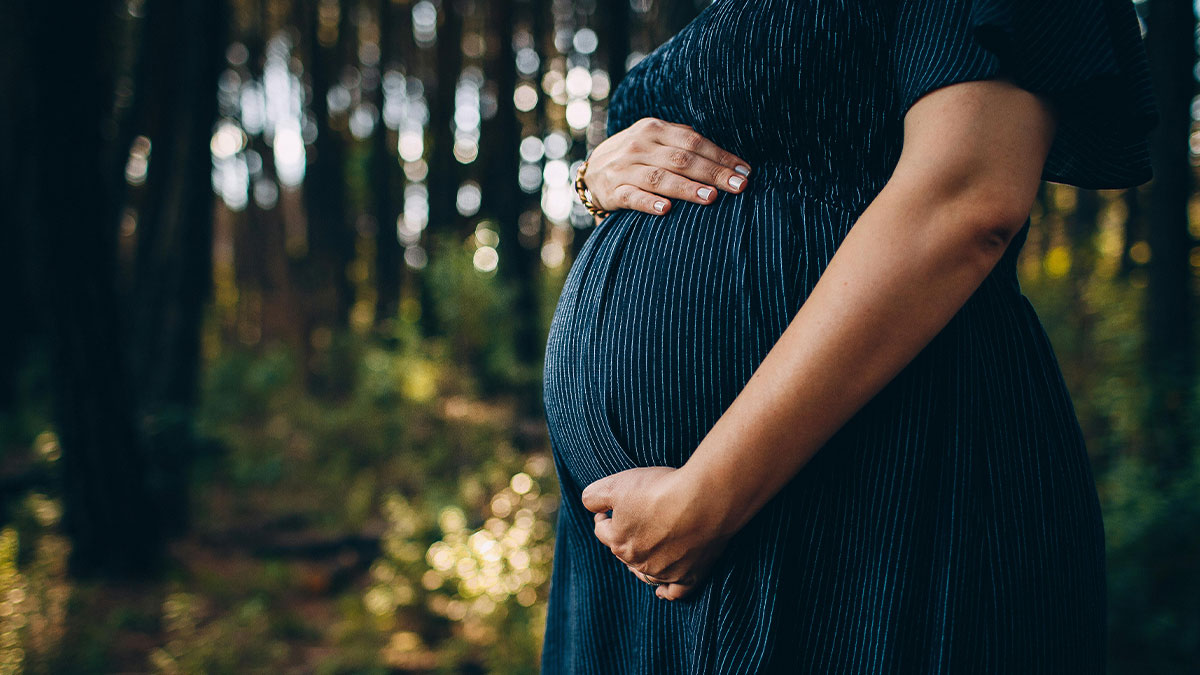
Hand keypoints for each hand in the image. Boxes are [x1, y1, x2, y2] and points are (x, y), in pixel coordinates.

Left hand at [580, 466, 733, 600]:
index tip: (610, 507)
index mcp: (619, 542)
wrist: (705, 499)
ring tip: (645, 550)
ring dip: (641, 563)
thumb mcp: (616, 484)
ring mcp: (665, 572)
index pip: (601, 530)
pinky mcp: (691, 575)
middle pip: (623, 552)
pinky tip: (662, 592)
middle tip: (635, 520)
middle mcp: (639, 562)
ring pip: (645, 572)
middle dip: (624, 537)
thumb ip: (593, 496)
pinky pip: (675, 591)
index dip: (604, 516)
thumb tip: (591, 506)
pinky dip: (667, 591)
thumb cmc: (661, 489)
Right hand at [583, 117, 751, 216]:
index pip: (693, 142)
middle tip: (738, 187)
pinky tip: (667, 210)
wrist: (591, 171)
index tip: (744, 172)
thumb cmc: (636, 156)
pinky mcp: (612, 191)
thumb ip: (684, 143)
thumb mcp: (655, 140)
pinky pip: (632, 197)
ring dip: (687, 188)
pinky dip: (649, 203)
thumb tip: (727, 158)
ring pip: (660, 178)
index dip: (721, 156)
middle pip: (681, 159)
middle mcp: (639, 146)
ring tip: (711, 197)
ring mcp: (624, 168)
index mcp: (654, 129)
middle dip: (713, 173)